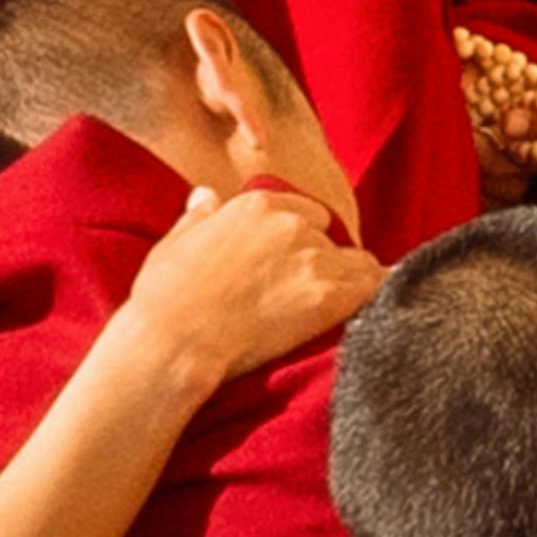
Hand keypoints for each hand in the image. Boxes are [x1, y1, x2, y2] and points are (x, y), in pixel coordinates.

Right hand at [115, 183, 381, 397]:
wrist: (171, 341)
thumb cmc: (162, 298)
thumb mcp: (174, 244)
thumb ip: (198, 217)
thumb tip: (205, 195)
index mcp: (258, 204)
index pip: (304, 212)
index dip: (302, 239)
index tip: (294, 263)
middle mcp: (292, 224)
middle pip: (330, 238)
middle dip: (324, 261)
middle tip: (310, 291)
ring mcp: (312, 259)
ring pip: (357, 263)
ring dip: (351, 281)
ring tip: (345, 305)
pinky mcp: (326, 296)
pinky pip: (371, 288)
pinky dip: (373, 296)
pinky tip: (374, 310)